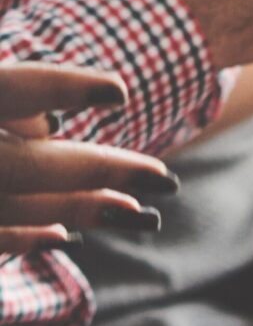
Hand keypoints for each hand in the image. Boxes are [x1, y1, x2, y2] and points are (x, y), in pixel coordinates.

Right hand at [0, 64, 176, 254]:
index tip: (122, 94)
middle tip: (165, 180)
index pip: (13, 87)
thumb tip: (56, 124)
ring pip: (19, 208)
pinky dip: (28, 237)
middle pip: (29, 165)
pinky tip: (69, 237)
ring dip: (80, 210)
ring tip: (137, 213)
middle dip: (100, 171)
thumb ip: (13, 98)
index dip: (63, 88)